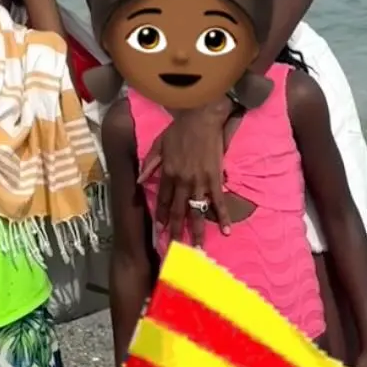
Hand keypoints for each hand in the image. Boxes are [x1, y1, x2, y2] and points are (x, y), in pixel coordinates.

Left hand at [149, 101, 230, 245]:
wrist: (201, 117)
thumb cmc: (179, 129)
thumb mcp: (158, 144)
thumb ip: (150, 163)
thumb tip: (139, 180)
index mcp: (168, 173)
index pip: (163, 200)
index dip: (161, 216)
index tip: (159, 231)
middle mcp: (182, 181)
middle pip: (178, 211)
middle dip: (176, 231)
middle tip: (176, 248)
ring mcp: (200, 181)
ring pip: (197, 211)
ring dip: (197, 231)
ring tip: (198, 249)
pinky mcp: (215, 178)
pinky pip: (219, 201)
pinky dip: (223, 216)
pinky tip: (227, 231)